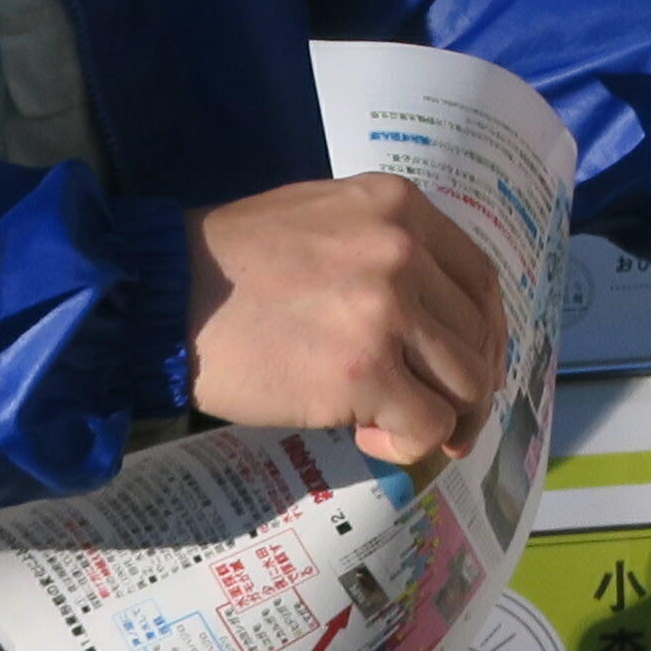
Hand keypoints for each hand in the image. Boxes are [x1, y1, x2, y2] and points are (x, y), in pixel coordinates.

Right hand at [183, 175, 510, 463]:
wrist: (166, 293)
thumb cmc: (234, 261)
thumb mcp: (324, 218)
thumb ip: (383, 247)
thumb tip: (433, 316)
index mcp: (400, 206)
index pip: (480, 280)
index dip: (485, 335)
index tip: (468, 367)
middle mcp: (405, 249)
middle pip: (478, 335)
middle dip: (469, 388)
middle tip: (439, 418)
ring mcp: (388, 308)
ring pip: (465, 383)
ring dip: (441, 419)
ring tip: (391, 425)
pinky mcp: (363, 371)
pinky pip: (425, 425)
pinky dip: (408, 444)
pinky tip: (367, 436)